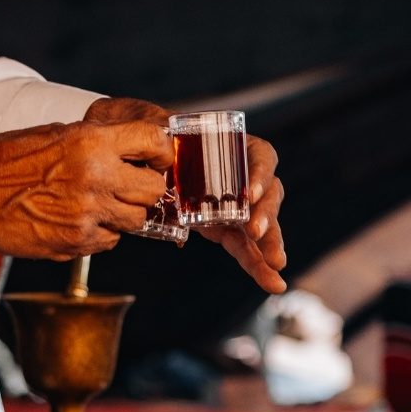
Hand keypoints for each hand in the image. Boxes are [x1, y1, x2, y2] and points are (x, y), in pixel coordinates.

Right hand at [0, 117, 174, 259]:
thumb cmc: (3, 161)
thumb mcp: (53, 134)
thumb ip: (94, 142)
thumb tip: (129, 150)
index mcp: (90, 142)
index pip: (153, 142)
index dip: (162, 151)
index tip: (159, 158)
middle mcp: (95, 177)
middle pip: (154, 189)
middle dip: (146, 188)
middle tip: (130, 185)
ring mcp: (87, 214)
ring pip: (136, 220)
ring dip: (124, 213)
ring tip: (99, 203)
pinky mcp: (75, 243)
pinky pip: (110, 241)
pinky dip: (101, 233)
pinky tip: (78, 220)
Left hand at [85, 96, 287, 294]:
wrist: (134, 154)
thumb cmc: (147, 136)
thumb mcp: (151, 129)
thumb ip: (154, 132)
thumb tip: (156, 138)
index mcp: (230, 146)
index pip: (260, 156)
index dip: (260, 173)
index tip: (248, 194)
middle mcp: (240, 175)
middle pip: (268, 192)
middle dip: (267, 214)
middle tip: (256, 232)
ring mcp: (234, 203)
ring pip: (261, 223)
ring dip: (269, 244)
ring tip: (276, 265)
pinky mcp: (225, 227)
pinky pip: (244, 246)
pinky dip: (256, 264)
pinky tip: (271, 282)